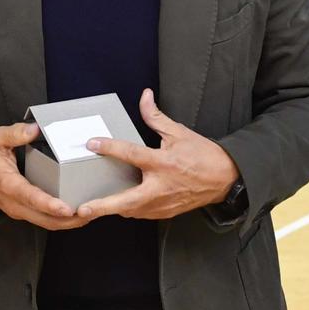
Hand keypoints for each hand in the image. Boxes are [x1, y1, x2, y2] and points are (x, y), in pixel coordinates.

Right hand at [0, 121, 82, 229]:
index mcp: (8, 184)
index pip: (31, 197)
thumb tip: (34, 129)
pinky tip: (76, 214)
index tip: (67, 208)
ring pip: (45, 223)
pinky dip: (60, 221)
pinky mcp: (23, 213)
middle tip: (90, 213)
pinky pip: (43, 221)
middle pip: (43, 218)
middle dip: (67, 219)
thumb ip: (14, 133)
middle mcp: (14, 203)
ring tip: (89, 216)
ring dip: (67, 223)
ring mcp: (18, 210)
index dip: (49, 205)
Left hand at [78, 89, 238, 221]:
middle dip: (102, 207)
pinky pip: (141, 213)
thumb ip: (156, 117)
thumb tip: (145, 96)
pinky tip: (117, 204)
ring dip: (112, 208)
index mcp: (163, 163)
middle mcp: (161, 186)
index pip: (131, 154)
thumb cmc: (203, 156)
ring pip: (131, 210)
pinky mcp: (165, 212)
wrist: (226, 179)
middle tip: (82, 209)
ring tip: (90, 208)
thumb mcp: (180, 132)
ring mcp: (163, 203)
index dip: (109, 147)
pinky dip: (128, 208)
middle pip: (125, 200)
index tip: (92, 144)